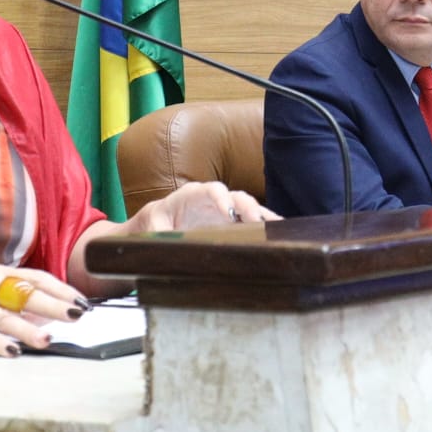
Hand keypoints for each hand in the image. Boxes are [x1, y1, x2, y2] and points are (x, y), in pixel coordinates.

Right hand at [0, 265, 85, 355]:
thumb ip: (27, 302)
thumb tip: (61, 312)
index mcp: (4, 274)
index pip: (38, 279)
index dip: (61, 290)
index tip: (82, 303)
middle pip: (26, 295)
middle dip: (52, 306)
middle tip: (74, 315)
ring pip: (6, 318)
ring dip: (27, 330)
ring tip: (46, 339)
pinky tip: (13, 351)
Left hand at [133, 181, 280, 232]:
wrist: (160, 224)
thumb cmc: (156, 222)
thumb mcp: (152, 226)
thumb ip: (157, 232)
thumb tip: (163, 241)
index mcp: (194, 195)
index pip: (212, 190)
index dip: (222, 199)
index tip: (229, 212)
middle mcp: (214, 199)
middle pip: (236, 197)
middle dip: (248, 208)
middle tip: (257, 223)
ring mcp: (226, 210)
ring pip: (249, 209)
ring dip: (263, 217)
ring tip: (277, 228)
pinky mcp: (233, 223)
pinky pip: (253, 221)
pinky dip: (266, 225)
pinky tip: (280, 233)